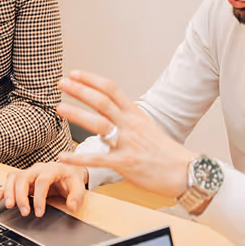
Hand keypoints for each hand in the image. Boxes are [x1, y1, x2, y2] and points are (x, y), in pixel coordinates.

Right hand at [0, 162, 88, 217]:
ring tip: (9, 206)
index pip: (42, 181)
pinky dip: (1, 191)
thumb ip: (77, 196)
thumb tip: (71, 205)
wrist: (68, 171)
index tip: (40, 213)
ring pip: (13, 177)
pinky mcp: (22, 179)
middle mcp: (37, 169)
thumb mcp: (78, 186)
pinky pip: (8, 182)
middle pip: (24, 177)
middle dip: (21, 195)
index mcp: (52, 169)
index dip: (39, 197)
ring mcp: (28, 173)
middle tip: (24, 212)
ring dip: (9, 191)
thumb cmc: (71, 179)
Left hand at [56, 71, 194, 198]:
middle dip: (80, 90)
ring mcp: (128, 143)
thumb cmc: (165, 152)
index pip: (111, 90)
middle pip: (102, 101)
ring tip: (59, 108)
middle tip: (61, 83)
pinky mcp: (126, 163)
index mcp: (135, 114)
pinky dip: (78, 158)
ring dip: (77, 114)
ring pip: (99, 124)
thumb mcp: (146, 127)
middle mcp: (130, 125)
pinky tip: (63, 157)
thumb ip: (127, 119)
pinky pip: (98, 159)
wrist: (185, 172)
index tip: (74, 73)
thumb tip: (109, 113)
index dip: (91, 80)